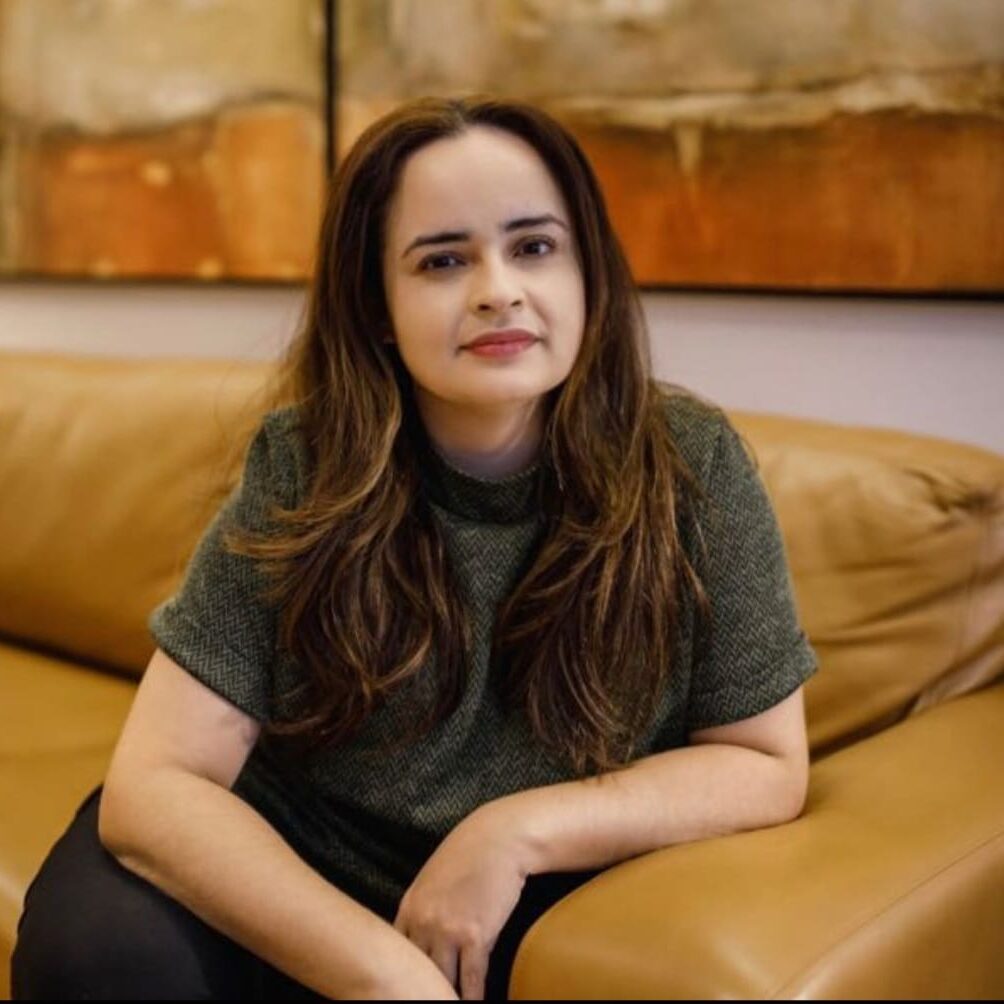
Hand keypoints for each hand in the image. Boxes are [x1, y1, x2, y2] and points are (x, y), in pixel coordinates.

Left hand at [393, 803, 531, 999]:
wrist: (499, 838)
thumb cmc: (469, 853)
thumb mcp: (432, 877)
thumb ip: (422, 907)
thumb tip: (419, 934)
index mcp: (410, 906)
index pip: (394, 954)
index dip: (399, 974)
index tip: (403, 986)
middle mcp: (424, 921)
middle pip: (415, 971)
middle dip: (419, 989)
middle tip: (422, 999)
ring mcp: (448, 930)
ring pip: (443, 981)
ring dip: (447, 997)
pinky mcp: (476, 936)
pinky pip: (471, 978)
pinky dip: (473, 996)